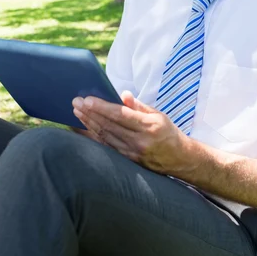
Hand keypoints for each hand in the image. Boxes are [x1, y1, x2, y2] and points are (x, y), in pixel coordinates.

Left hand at [72, 91, 191, 175]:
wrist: (180, 159)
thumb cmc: (168, 133)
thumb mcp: (159, 115)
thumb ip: (139, 106)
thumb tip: (123, 95)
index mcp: (149, 126)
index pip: (121, 115)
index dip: (102, 107)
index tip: (87, 100)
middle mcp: (140, 141)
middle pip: (109, 125)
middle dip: (90, 113)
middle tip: (76, 102)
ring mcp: (132, 153)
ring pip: (105, 137)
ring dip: (88, 124)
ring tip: (76, 113)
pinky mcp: (128, 160)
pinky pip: (106, 147)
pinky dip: (93, 137)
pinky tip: (83, 130)